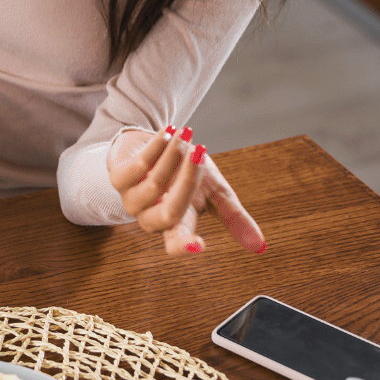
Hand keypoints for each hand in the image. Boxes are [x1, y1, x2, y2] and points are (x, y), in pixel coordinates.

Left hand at [108, 126, 266, 256]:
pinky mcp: (118, 179)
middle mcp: (151, 218)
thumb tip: (261, 246)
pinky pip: (138, 166)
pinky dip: (157, 146)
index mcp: (176, 225)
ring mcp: (132, 200)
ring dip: (173, 156)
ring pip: (155, 185)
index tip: (199, 246)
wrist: (155, 143)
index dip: (186, 246)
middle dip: (188, 181)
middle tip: (200, 152)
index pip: (177, 244)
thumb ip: (234, 217)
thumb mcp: (215, 192)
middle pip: (170, 214)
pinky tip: (168, 133)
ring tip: (186, 134)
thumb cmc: (187, 171)